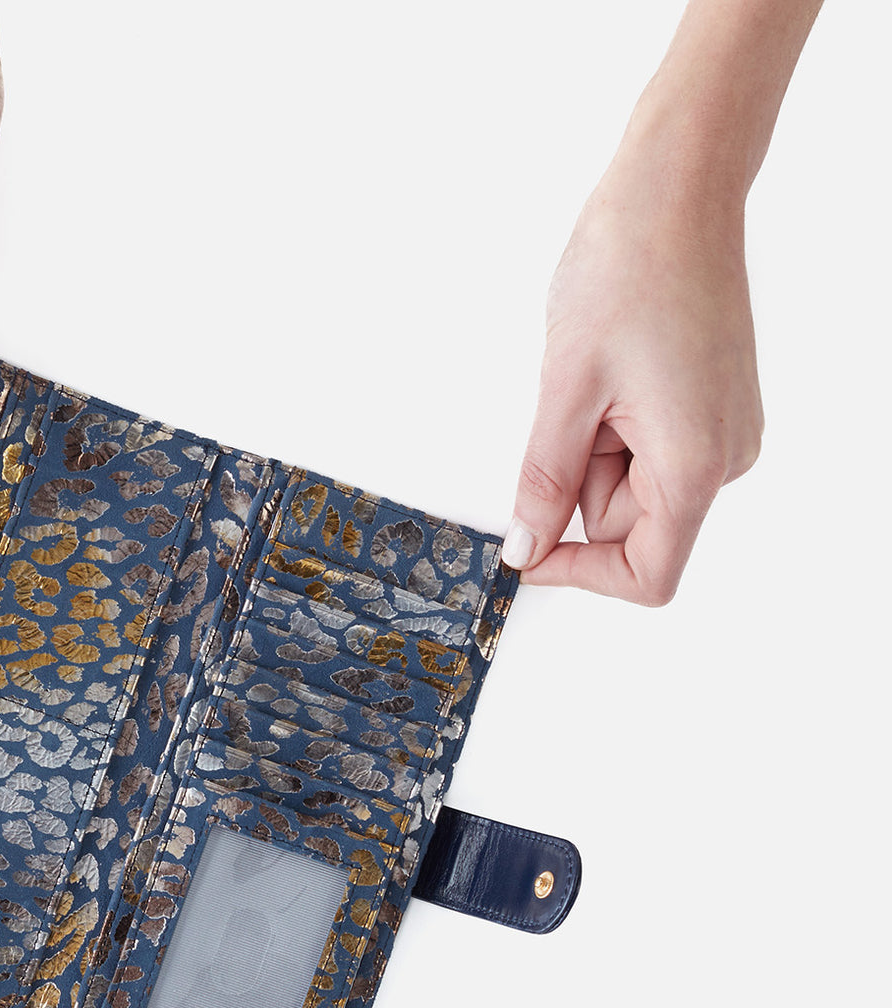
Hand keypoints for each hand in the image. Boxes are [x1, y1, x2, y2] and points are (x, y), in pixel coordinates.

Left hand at [503, 160, 764, 604]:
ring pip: (630, 486)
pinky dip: (611, 429)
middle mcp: (723, 456)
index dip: (579, 573)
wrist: (675, 190)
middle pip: (629, 527)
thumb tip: (527, 547)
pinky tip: (611, 373)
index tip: (526, 552)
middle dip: (578, 484)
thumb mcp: (565, 391)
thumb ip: (544, 482)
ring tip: (596, 376)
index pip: (646, 575)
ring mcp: (720, 432)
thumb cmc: (630, 269)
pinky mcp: (708, 409)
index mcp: (696, 463)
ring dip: (592, 451)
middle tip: (568, 409)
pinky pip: (645, 450)